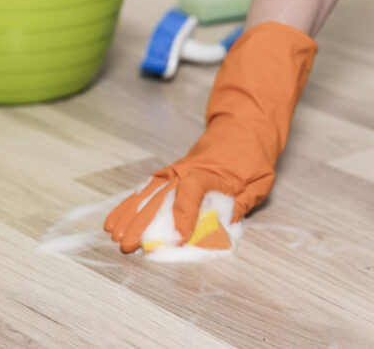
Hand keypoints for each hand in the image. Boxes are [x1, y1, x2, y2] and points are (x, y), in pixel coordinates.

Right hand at [105, 22, 316, 252]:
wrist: (244, 127)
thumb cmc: (253, 156)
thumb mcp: (259, 182)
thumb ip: (242, 204)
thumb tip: (225, 226)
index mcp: (212, 173)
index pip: (192, 191)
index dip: (184, 215)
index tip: (179, 237)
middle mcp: (187, 171)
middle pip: (161, 197)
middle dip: (143, 223)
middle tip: (129, 245)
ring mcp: (176, 172)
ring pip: (148, 194)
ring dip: (130, 216)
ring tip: (115, 236)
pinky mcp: (171, 174)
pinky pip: (147, 190)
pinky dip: (130, 204)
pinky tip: (116, 219)